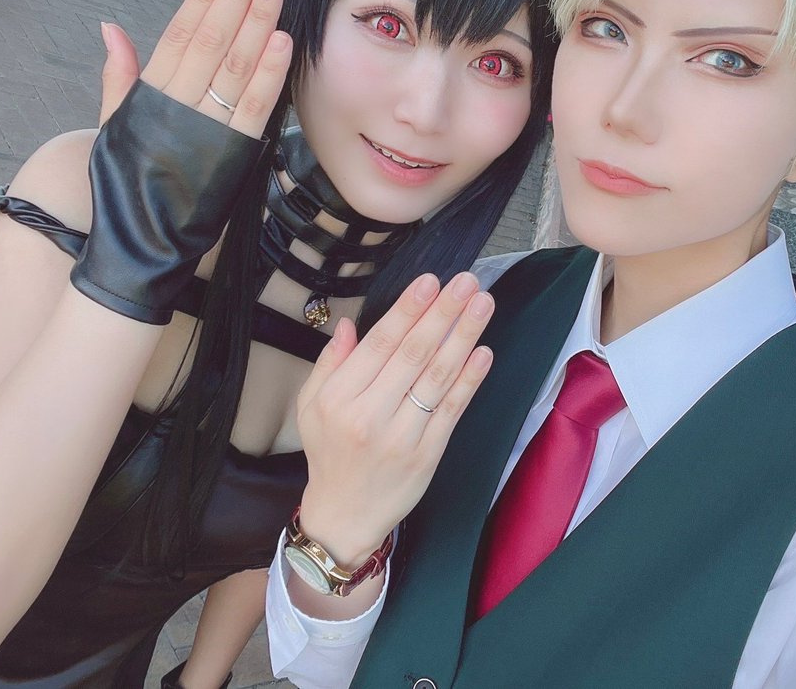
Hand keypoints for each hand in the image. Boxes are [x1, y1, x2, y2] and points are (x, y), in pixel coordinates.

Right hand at [71, 0, 293, 322]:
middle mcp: (178, 108)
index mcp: (149, 97)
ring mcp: (207, 131)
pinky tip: (284, 41)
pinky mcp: (233, 157)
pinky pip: (255, 109)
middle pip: (212, 41)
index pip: (178, 36)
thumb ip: (118, 78)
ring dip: (258, 22)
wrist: (139, 247)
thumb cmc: (124, 189)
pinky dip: (270, 75)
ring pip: (236, 66)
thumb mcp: (113, 128)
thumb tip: (111, 28)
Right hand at [294, 272, 495, 567]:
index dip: (408, 311)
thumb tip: (351, 324)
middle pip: (414, 354)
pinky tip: (483, 352)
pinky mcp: (429, 453)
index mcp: (339, 399)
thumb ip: (331, 363)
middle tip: (466, 281)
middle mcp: (370, 415)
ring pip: (438, 377)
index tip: (430, 282)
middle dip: (443, 313)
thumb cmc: (329, 453)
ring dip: (463, 336)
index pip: (380, 344)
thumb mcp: (311, 406)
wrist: (346, 515)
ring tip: (482, 304)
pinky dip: (469, 379)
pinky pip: (453, 409)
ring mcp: (403, 435)